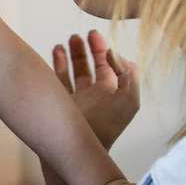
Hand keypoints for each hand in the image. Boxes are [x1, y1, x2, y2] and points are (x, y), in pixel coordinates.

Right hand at [52, 30, 139, 148]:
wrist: (79, 149)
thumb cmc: (105, 126)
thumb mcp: (129, 100)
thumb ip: (129, 75)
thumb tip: (115, 55)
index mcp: (111, 94)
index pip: (109, 67)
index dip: (104, 50)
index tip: (96, 36)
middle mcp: (93, 96)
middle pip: (91, 67)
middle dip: (88, 50)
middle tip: (82, 35)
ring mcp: (74, 99)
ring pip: (73, 72)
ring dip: (72, 55)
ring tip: (68, 40)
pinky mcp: (58, 101)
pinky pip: (56, 78)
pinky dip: (57, 63)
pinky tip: (57, 50)